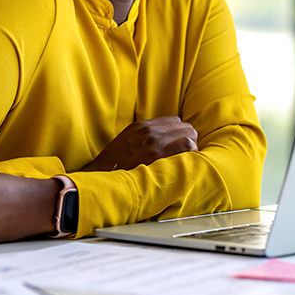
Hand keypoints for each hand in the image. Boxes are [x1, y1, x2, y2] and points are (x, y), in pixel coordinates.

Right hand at [81, 115, 197, 171]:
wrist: (102, 174)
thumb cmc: (115, 162)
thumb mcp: (127, 139)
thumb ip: (144, 135)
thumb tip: (162, 137)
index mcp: (142, 126)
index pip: (174, 120)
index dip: (180, 132)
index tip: (180, 143)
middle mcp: (150, 131)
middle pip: (184, 126)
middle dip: (189, 138)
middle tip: (187, 152)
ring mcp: (155, 143)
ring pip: (188, 135)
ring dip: (192, 146)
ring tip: (188, 159)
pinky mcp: (158, 156)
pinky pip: (186, 147)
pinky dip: (191, 154)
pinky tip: (187, 163)